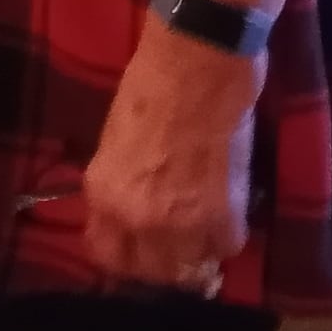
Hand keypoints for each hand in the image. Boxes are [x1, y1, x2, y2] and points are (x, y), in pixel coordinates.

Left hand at [80, 16, 259, 291]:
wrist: (198, 58)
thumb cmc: (151, 83)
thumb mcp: (115, 140)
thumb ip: (121, 184)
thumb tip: (132, 213)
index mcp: (104, 195)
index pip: (107, 256)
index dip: (126, 253)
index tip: (139, 246)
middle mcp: (136, 219)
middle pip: (152, 273)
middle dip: (164, 261)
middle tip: (177, 242)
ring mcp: (181, 224)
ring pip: (191, 271)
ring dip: (197, 255)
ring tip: (203, 232)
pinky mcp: (224, 216)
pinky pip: (226, 246)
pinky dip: (227, 234)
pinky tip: (226, 210)